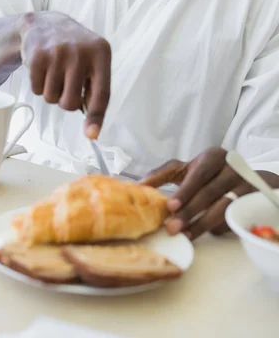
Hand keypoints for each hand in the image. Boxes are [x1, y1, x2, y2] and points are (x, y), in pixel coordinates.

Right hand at [19, 12, 110, 138]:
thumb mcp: (93, 62)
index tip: (92, 135)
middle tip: (65, 84)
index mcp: (101, 52)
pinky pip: (36, 90)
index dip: (96, 117)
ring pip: (52, 98)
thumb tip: (92, 131)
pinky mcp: (36, 56)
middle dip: (66, 101)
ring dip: (51, 92)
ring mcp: (57, 53)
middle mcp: (80, 51)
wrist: (45, 24)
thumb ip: (96, 92)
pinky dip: (38, 85)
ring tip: (54, 72)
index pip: (101, 93)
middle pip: (71, 102)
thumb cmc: (74, 51)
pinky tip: (43, 68)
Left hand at [142, 147, 278, 239]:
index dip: (185, 190)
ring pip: (223, 207)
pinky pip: (233, 217)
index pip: (198, 174)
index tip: (170, 206)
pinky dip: (217, 227)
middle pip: (209, 192)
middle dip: (189, 211)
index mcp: (213, 157)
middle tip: (171, 227)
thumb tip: (139, 185)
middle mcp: (231, 168)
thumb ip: (163, 174)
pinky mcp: (252, 202)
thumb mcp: (187, 169)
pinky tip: (201, 234)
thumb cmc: (207, 173)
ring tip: (184, 235)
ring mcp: (245, 185)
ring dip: (202, 224)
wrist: (243, 178)